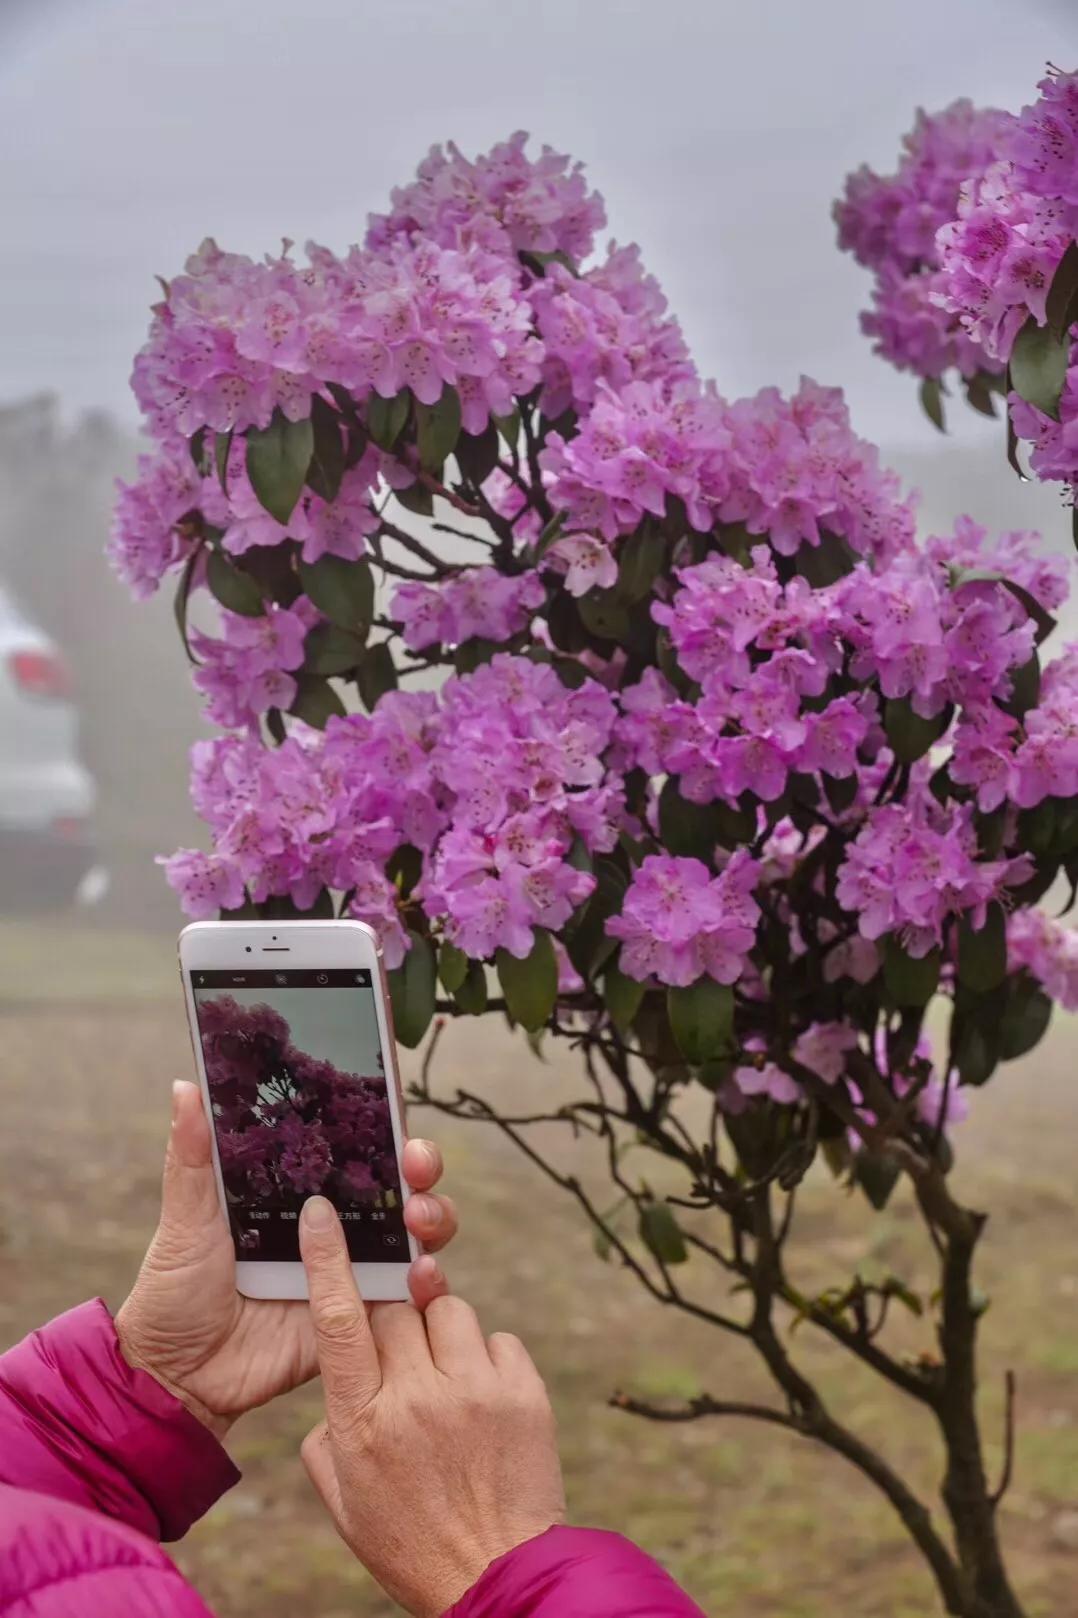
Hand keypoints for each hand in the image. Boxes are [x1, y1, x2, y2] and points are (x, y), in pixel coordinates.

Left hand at [116, 1080, 456, 1438]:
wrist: (179, 1378)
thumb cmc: (175, 1292)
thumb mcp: (186, 1220)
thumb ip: (193, 1158)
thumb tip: (186, 1085)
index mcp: (298, 1191)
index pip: (356, 1146)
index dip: (385, 1125)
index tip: (395, 1110)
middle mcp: (336, 1225)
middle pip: (400, 1182)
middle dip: (422, 1165)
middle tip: (415, 1165)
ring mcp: (354, 1270)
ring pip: (418, 1233)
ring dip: (434, 1215)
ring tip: (418, 1220)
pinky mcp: (363, 1318)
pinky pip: (409, 1298)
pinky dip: (427, 1282)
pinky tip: (422, 1274)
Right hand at [299, 1196, 564, 1617]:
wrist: (500, 1576)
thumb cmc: (412, 1543)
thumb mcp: (345, 1501)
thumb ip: (327, 1435)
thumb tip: (333, 1390)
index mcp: (362, 1421)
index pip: (338, 1320)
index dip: (327, 1259)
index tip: (321, 1213)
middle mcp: (417, 1396)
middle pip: (398, 1308)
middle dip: (397, 1323)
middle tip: (406, 1363)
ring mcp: (475, 1390)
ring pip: (451, 1309)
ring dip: (445, 1333)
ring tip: (448, 1380)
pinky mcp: (524, 1392)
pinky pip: (499, 1338)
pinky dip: (488, 1358)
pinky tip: (484, 1399)